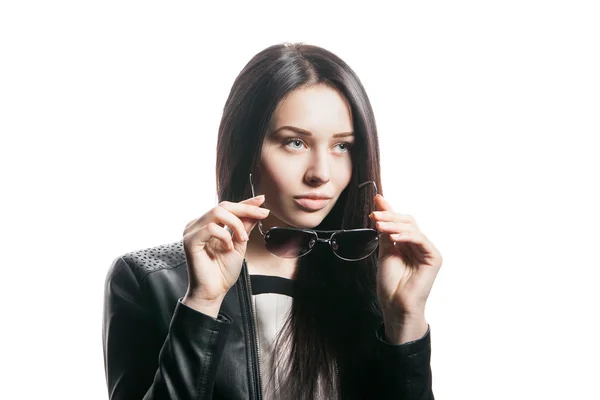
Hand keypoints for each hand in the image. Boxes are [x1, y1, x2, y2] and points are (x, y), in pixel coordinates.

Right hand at [181, 195, 269, 316]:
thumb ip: (245, 226)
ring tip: (243, 239)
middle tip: (261, 214)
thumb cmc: (223, 271)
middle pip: (223, 206)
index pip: (228, 207)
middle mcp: (198, 224)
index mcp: (208, 224)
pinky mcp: (190, 240)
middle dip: (245, 209)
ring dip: (236, 223)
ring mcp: (192, 231)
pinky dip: (224, 235)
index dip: (245, 203)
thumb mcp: (240, 244)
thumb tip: (258, 209)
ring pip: (217, 212)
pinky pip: (210, 227)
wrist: (213, 292)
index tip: (262, 201)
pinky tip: (228, 247)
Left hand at [370, 194, 442, 341]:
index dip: (389, 211)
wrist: (395, 305)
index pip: (400, 222)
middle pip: (408, 221)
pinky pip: (420, 239)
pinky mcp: (434, 258)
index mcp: (408, 243)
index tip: (376, 200)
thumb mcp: (385, 251)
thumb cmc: (390, 283)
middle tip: (374, 215)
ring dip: (393, 224)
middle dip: (390, 216)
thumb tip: (380, 207)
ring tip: (378, 224)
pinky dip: (405, 236)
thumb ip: (385, 231)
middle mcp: (419, 245)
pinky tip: (392, 238)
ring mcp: (427, 251)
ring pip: (412, 228)